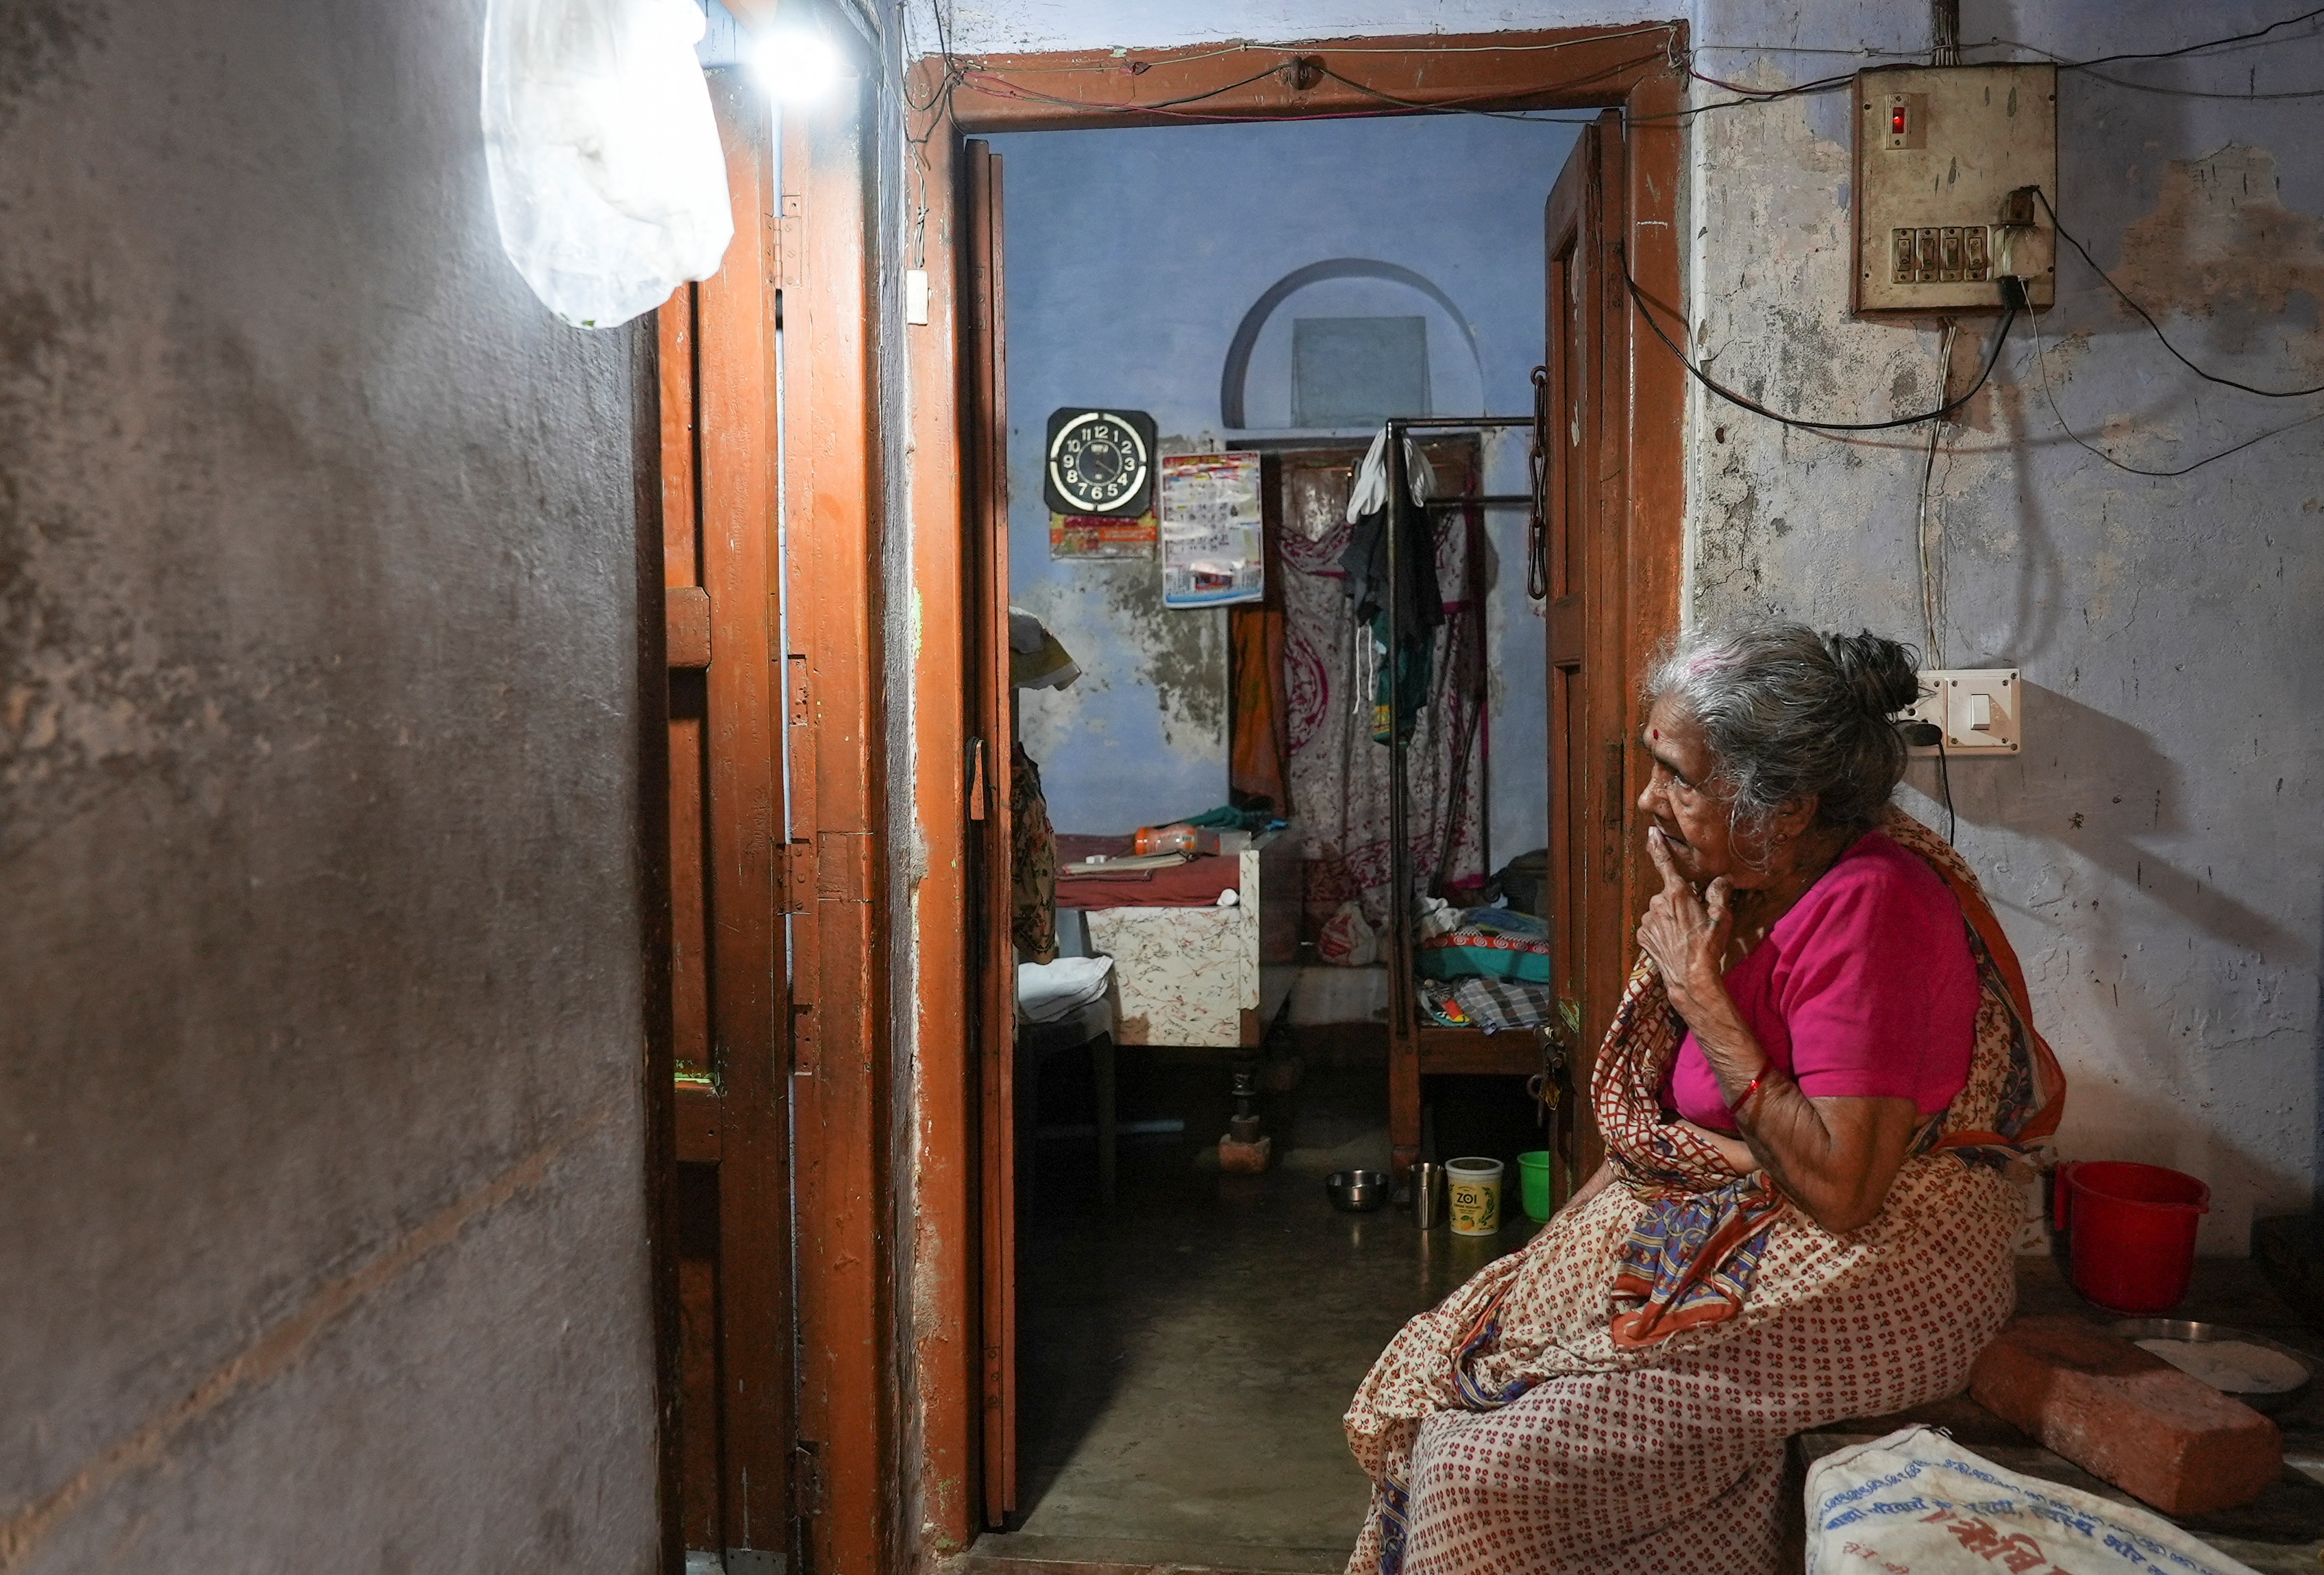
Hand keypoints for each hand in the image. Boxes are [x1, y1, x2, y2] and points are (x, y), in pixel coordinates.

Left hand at [1638, 828, 1738, 1033]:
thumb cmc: (1708, 946)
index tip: (1651, 832)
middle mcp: (1657, 903)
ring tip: (1686, 934)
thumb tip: (1722, 878)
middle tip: (1695, 919)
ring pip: (1660, 910)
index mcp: (1676, 894)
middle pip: (1669, 893)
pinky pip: (1653, 926)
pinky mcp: (1642, 936)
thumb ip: (1719, 893)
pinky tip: (1675, 942)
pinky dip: (1662, 931)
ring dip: (1670, 917)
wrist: (1690, 978)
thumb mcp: (1722, 917)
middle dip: (1680, 901)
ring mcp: (1648, 920)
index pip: (1665, 863)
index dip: (1658, 846)